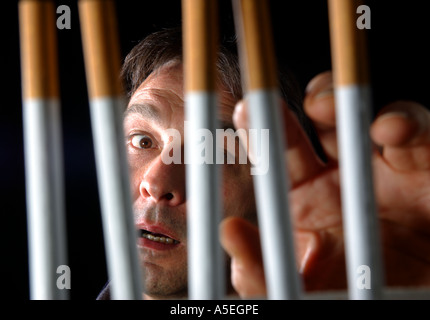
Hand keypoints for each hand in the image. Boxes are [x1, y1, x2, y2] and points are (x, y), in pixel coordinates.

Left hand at [220, 71, 429, 297]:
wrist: (414, 301)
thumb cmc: (354, 299)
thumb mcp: (303, 293)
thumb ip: (263, 271)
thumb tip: (228, 230)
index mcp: (308, 202)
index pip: (279, 158)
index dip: (261, 133)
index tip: (246, 112)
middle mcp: (343, 178)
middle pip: (317, 125)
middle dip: (297, 105)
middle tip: (278, 97)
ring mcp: (386, 170)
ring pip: (361, 115)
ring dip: (341, 101)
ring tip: (321, 104)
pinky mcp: (426, 170)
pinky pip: (422, 136)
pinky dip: (408, 124)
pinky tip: (390, 129)